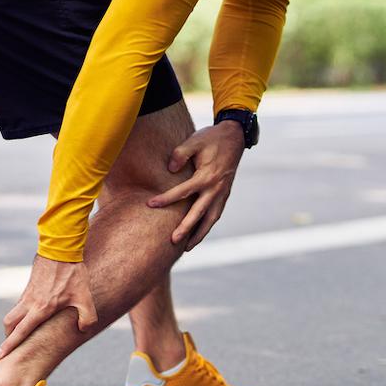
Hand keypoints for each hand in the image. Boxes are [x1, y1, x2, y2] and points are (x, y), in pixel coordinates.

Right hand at [0, 255, 96, 359]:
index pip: (21, 331)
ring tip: (22, 334)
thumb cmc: (73, 275)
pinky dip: (21, 315)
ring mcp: (27, 295)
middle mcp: (30, 303)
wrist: (61, 250)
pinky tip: (32, 316)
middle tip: (11, 347)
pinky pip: (20, 305)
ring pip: (13, 314)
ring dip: (14, 326)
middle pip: (9, 324)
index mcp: (41, 309)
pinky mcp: (29, 288)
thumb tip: (82, 330)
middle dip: (8, 337)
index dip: (10, 345)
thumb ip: (87, 318)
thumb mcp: (86, 298)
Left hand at [147, 121, 244, 249]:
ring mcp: (222, 194)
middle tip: (172, 241)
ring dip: (200, 234)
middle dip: (186, 228)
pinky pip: (215, 215)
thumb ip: (180, 154)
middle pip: (199, 214)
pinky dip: (207, 226)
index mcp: (207, 176)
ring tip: (187, 247)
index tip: (151, 205)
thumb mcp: (194, 141)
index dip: (166, 199)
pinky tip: (198, 233)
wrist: (235, 137)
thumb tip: (171, 169)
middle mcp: (216, 189)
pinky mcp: (224, 195)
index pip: (183, 192)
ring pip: (211, 219)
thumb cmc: (212, 138)